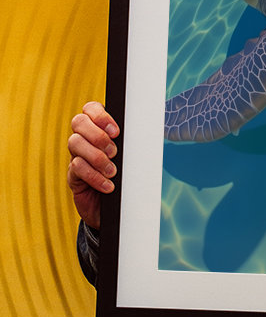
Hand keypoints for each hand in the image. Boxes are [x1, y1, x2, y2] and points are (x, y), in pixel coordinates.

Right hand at [67, 102, 119, 228]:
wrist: (116, 208)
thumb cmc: (126, 177)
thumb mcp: (130, 157)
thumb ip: (130, 143)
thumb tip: (143, 131)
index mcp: (98, 128)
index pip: (90, 108)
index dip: (100, 115)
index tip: (116, 131)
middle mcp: (84, 138)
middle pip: (78, 122)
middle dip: (98, 135)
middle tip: (114, 152)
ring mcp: (76, 155)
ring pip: (75, 143)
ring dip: (97, 157)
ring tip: (112, 171)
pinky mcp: (73, 175)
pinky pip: (76, 167)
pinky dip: (94, 176)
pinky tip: (108, 185)